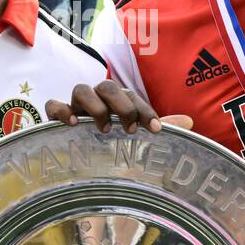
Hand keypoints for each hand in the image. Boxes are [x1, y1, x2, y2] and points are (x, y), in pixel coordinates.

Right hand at [46, 78, 194, 133]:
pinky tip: (74, 125)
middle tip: (129, 130)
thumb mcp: (133, 134)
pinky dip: (62, 111)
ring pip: (81, 89)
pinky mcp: (55, 117)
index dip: (144, 109)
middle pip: (107, 85)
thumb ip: (157, 126)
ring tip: (104, 130)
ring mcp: (74, 106)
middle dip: (122, 105)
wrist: (74, 159)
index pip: (131, 95)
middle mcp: (96, 99)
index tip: (154, 130)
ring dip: (96, 107)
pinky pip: (54, 104)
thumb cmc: (108, 142)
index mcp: (115, 101)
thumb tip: (190, 122)